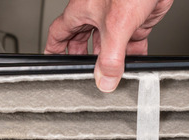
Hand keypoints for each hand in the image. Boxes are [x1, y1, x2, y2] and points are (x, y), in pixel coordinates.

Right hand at [44, 0, 173, 91]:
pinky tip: (134, 65)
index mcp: (82, 11)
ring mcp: (117, 18)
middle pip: (83, 41)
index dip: (54, 49)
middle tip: (83, 73)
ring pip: (108, 44)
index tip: (52, 62)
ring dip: (110, 60)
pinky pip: (130, 42)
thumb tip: (105, 80)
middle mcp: (97, 14)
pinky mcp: (136, 20)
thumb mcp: (116, 26)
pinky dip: (132, 55)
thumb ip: (110, 57)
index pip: (59, 33)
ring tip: (111, 76)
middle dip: (83, 58)